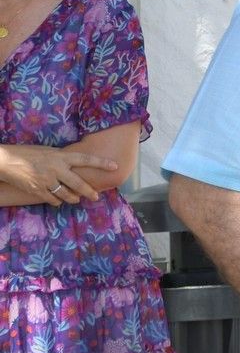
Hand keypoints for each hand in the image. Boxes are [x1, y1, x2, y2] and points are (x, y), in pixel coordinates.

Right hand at [0, 144, 115, 206]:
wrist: (5, 161)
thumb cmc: (26, 153)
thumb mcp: (47, 151)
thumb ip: (60, 158)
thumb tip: (73, 163)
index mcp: (60, 156)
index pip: (86, 159)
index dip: (101, 163)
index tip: (115, 166)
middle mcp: (56, 169)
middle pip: (78, 183)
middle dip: (89, 191)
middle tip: (96, 196)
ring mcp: (47, 181)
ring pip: (67, 194)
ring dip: (73, 198)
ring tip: (77, 199)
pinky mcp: (37, 190)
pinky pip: (52, 199)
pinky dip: (57, 201)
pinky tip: (59, 201)